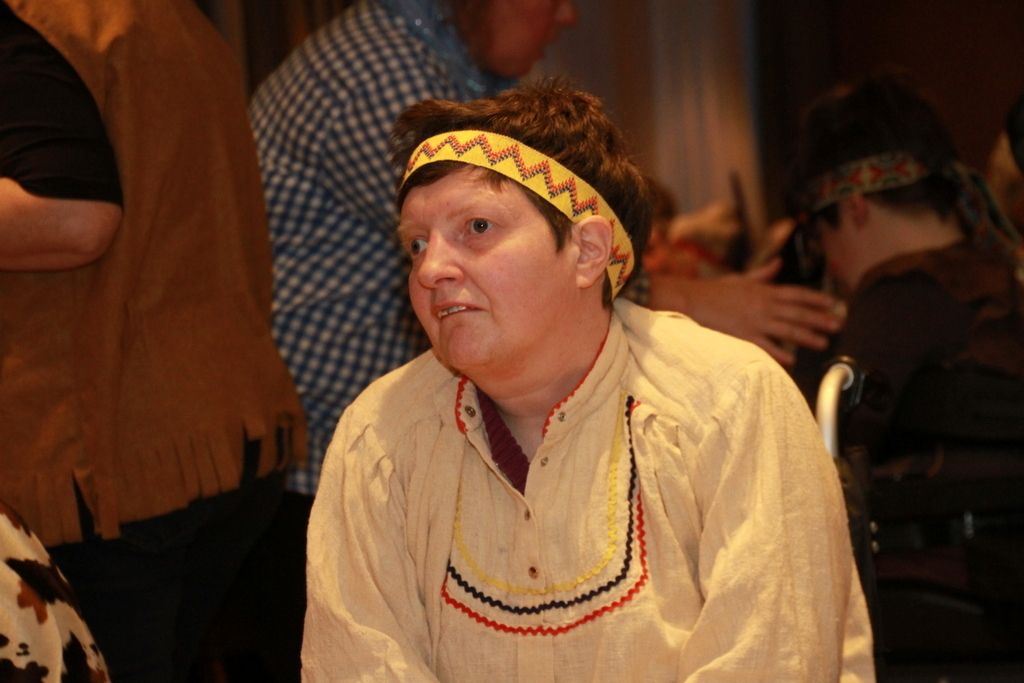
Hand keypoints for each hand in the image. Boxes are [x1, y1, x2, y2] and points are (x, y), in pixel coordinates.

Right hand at [648, 258, 842, 366]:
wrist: (691, 299)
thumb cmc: (714, 290)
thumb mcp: (741, 278)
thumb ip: (763, 274)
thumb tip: (777, 263)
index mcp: (764, 291)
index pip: (797, 294)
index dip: (816, 299)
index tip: (833, 304)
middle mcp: (763, 305)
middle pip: (798, 313)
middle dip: (820, 319)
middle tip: (838, 325)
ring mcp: (754, 321)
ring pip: (787, 329)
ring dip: (807, 336)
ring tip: (823, 343)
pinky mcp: (742, 335)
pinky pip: (765, 346)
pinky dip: (779, 353)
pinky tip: (792, 360)